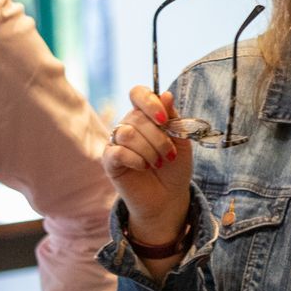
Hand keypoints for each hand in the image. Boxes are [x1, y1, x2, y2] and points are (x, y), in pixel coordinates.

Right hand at [101, 85, 193, 239]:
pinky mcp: (109, 161)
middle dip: (158, 137)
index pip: (138, 93)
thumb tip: (166, 94)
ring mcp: (117, 142)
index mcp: (145, 115)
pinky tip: (144, 167)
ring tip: (159, 162)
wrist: (168, 197)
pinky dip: (135, 159)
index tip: (165, 119)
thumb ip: (173, 118)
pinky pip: (117, 151)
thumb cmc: (175, 167)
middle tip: (169, 155)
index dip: (150, 102)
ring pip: (127, 133)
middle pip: (137, 117)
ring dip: (149, 150)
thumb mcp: (181, 140)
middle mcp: (128, 125)